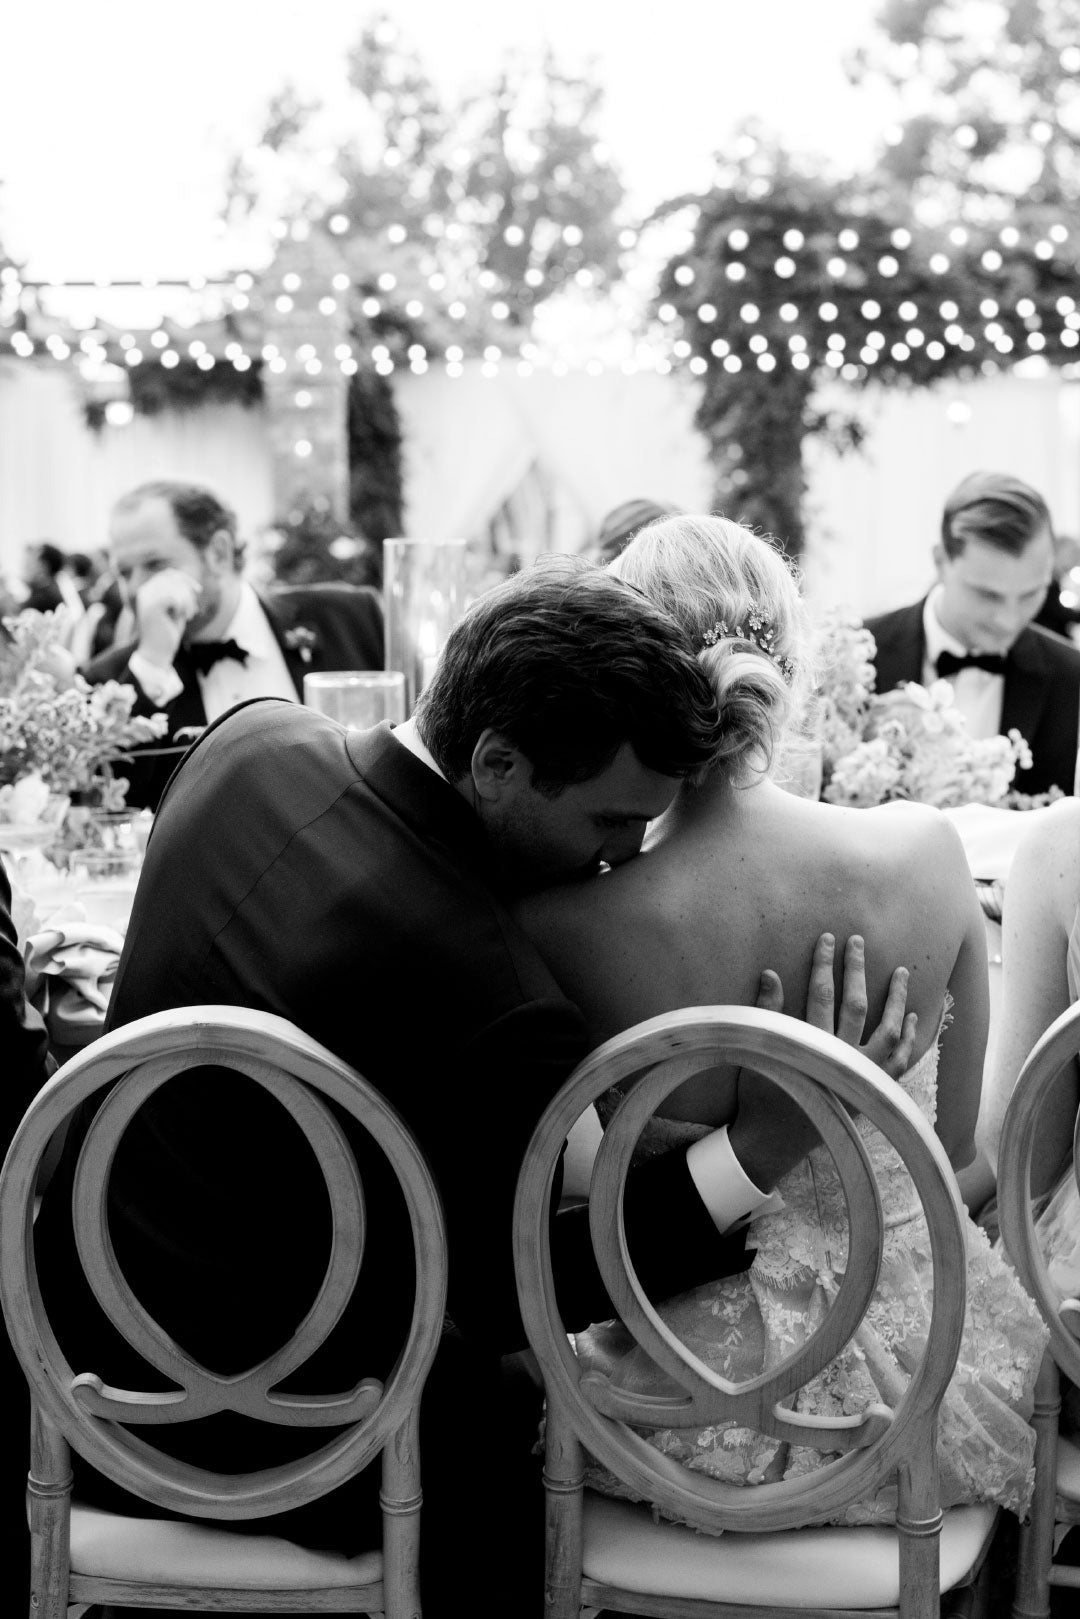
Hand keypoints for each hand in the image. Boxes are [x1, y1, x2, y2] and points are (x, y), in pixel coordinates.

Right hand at [133, 568, 200, 668]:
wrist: (157, 653)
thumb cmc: (167, 632)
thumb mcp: (175, 609)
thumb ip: (178, 593)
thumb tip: (188, 580)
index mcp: (148, 590)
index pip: (168, 573)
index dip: (185, 579)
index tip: (198, 590)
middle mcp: (144, 592)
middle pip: (173, 578)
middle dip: (188, 591)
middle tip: (193, 610)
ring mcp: (146, 599)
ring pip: (174, 586)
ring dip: (188, 601)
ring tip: (189, 615)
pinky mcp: (151, 607)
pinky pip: (173, 596)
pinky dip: (183, 606)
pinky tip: (183, 618)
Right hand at [728, 933, 915, 1191]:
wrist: (775, 1140)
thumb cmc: (762, 1093)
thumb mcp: (760, 1049)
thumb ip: (767, 1011)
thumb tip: (769, 972)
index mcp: (813, 1048)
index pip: (822, 995)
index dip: (824, 964)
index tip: (827, 939)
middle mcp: (843, 1061)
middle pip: (856, 1006)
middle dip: (857, 970)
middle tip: (858, 941)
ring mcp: (863, 1077)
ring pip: (888, 1032)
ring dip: (895, 1000)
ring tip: (901, 972)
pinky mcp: (872, 1091)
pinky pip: (900, 1062)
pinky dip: (907, 1038)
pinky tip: (910, 1017)